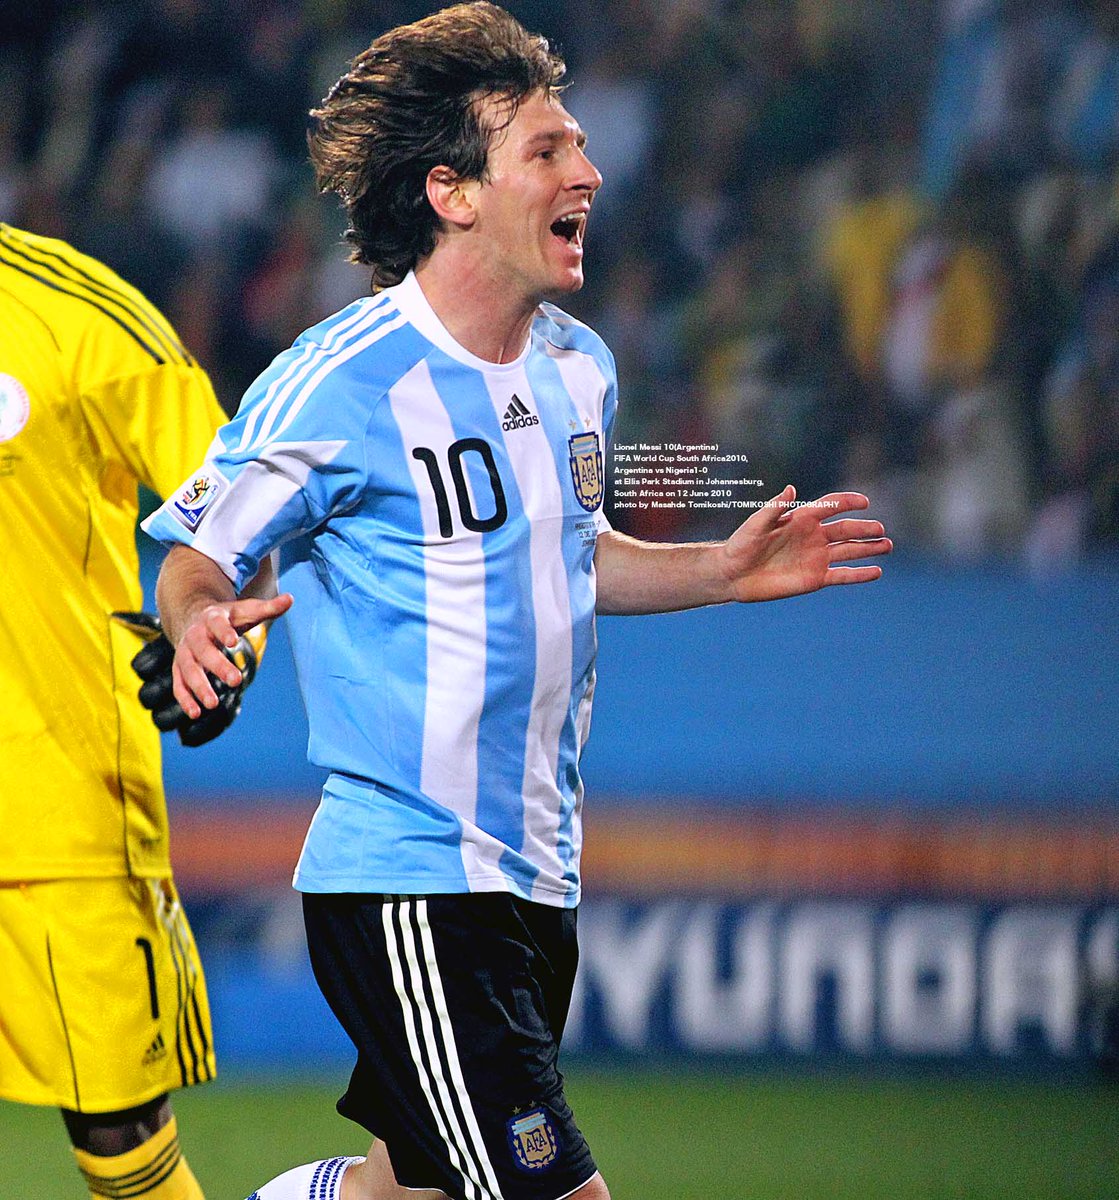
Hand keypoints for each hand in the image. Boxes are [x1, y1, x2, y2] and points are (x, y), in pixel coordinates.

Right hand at [171, 593, 292, 719]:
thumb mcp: (246, 610)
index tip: (233, 641)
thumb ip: (268, 608)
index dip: (224, 631)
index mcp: (212, 618)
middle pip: (203, 650)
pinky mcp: (179, 668)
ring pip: (187, 669)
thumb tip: (291, 599)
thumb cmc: (228, 617)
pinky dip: (184, 698)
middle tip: (236, 681)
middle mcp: (195, 635)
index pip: (217, 624)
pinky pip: (178, 684)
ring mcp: (185, 652)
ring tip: (213, 704)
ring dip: (198, 687)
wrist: (194, 617)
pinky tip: (195, 713)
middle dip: (217, 665)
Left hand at [720, 485, 891, 602]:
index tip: (864, 502)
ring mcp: (816, 557)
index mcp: (801, 519)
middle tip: (880, 530)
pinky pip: (842, 575)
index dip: (848, 502)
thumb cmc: (741, 545)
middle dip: (864, 529)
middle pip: (846, 529)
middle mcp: (813, 536)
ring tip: (887, 546)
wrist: (733, 575)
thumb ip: (774, 508)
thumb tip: (791, 488)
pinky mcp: (815, 578)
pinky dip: (859, 574)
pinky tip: (876, 572)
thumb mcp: (755, 524)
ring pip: (849, 550)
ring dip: (869, 548)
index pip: (830, 506)